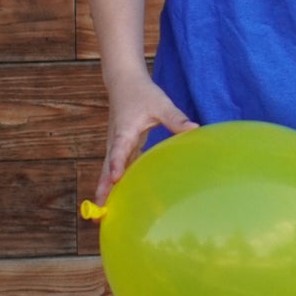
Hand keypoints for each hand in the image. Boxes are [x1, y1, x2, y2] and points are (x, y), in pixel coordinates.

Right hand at [93, 74, 194, 202]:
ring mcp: (116, 145)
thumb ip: (176, 119)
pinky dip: (114, 182)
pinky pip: (116, 167)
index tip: (115, 178)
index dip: (117, 164)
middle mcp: (116, 141)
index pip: (119, 150)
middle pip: (108, 168)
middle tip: (99, 209)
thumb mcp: (161, 104)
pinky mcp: (121, 147)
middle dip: (103, 188)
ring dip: (105, 189)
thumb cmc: (143, 93)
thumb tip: (196, 128)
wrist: (123, 82)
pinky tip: (117, 198)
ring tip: (101, 212)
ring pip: (109, 170)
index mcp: (125, 131)